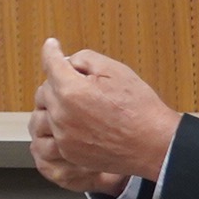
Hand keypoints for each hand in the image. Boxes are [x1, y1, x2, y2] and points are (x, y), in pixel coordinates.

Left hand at [32, 38, 180, 193]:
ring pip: (46, 113)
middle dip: (57, 81)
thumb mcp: (115, 70)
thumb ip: (84, 59)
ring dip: (56, 104)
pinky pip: (53, 133)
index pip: (51, 64)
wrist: (153, 146)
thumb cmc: (139, 108)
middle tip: (77, 80)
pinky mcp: (68, 152)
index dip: (51, 51)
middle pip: (44, 89)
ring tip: (78, 103)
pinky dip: (61, 124)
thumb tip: (67, 62)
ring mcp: (63, 137)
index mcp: (71, 91)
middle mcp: (61, 115)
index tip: (51, 46)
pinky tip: (81, 121)